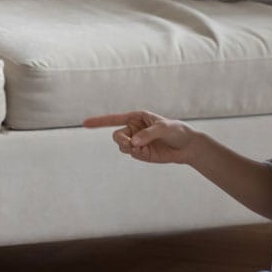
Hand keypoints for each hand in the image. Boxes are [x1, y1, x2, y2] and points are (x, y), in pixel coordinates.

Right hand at [82, 111, 200, 164]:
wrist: (187, 146)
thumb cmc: (176, 131)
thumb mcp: (164, 128)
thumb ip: (148, 134)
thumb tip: (133, 143)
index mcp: (136, 117)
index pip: (114, 119)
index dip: (98, 121)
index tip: (84, 123)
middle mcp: (133, 128)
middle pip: (116, 136)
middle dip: (121, 140)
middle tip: (131, 144)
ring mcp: (136, 141)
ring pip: (122, 146)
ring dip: (129, 148)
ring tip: (142, 148)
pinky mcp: (141, 153)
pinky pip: (131, 154)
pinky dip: (137, 154)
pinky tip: (148, 152)